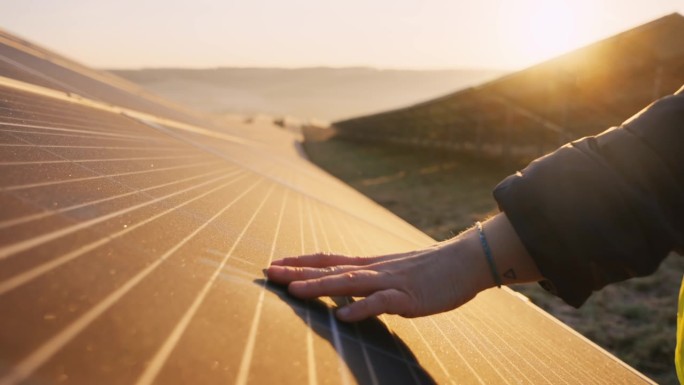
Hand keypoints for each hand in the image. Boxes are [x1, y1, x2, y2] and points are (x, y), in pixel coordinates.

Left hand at [266, 228, 492, 321]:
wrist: (465, 261)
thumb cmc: (431, 270)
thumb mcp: (395, 273)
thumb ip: (373, 282)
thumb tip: (352, 293)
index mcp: (371, 265)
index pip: (329, 260)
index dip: (302, 262)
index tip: (276, 263)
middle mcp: (375, 269)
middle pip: (331, 269)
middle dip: (299, 272)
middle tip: (269, 272)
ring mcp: (391, 281)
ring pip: (350, 283)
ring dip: (321, 286)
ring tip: (294, 291)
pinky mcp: (409, 297)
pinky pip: (382, 303)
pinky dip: (362, 308)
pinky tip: (343, 315)